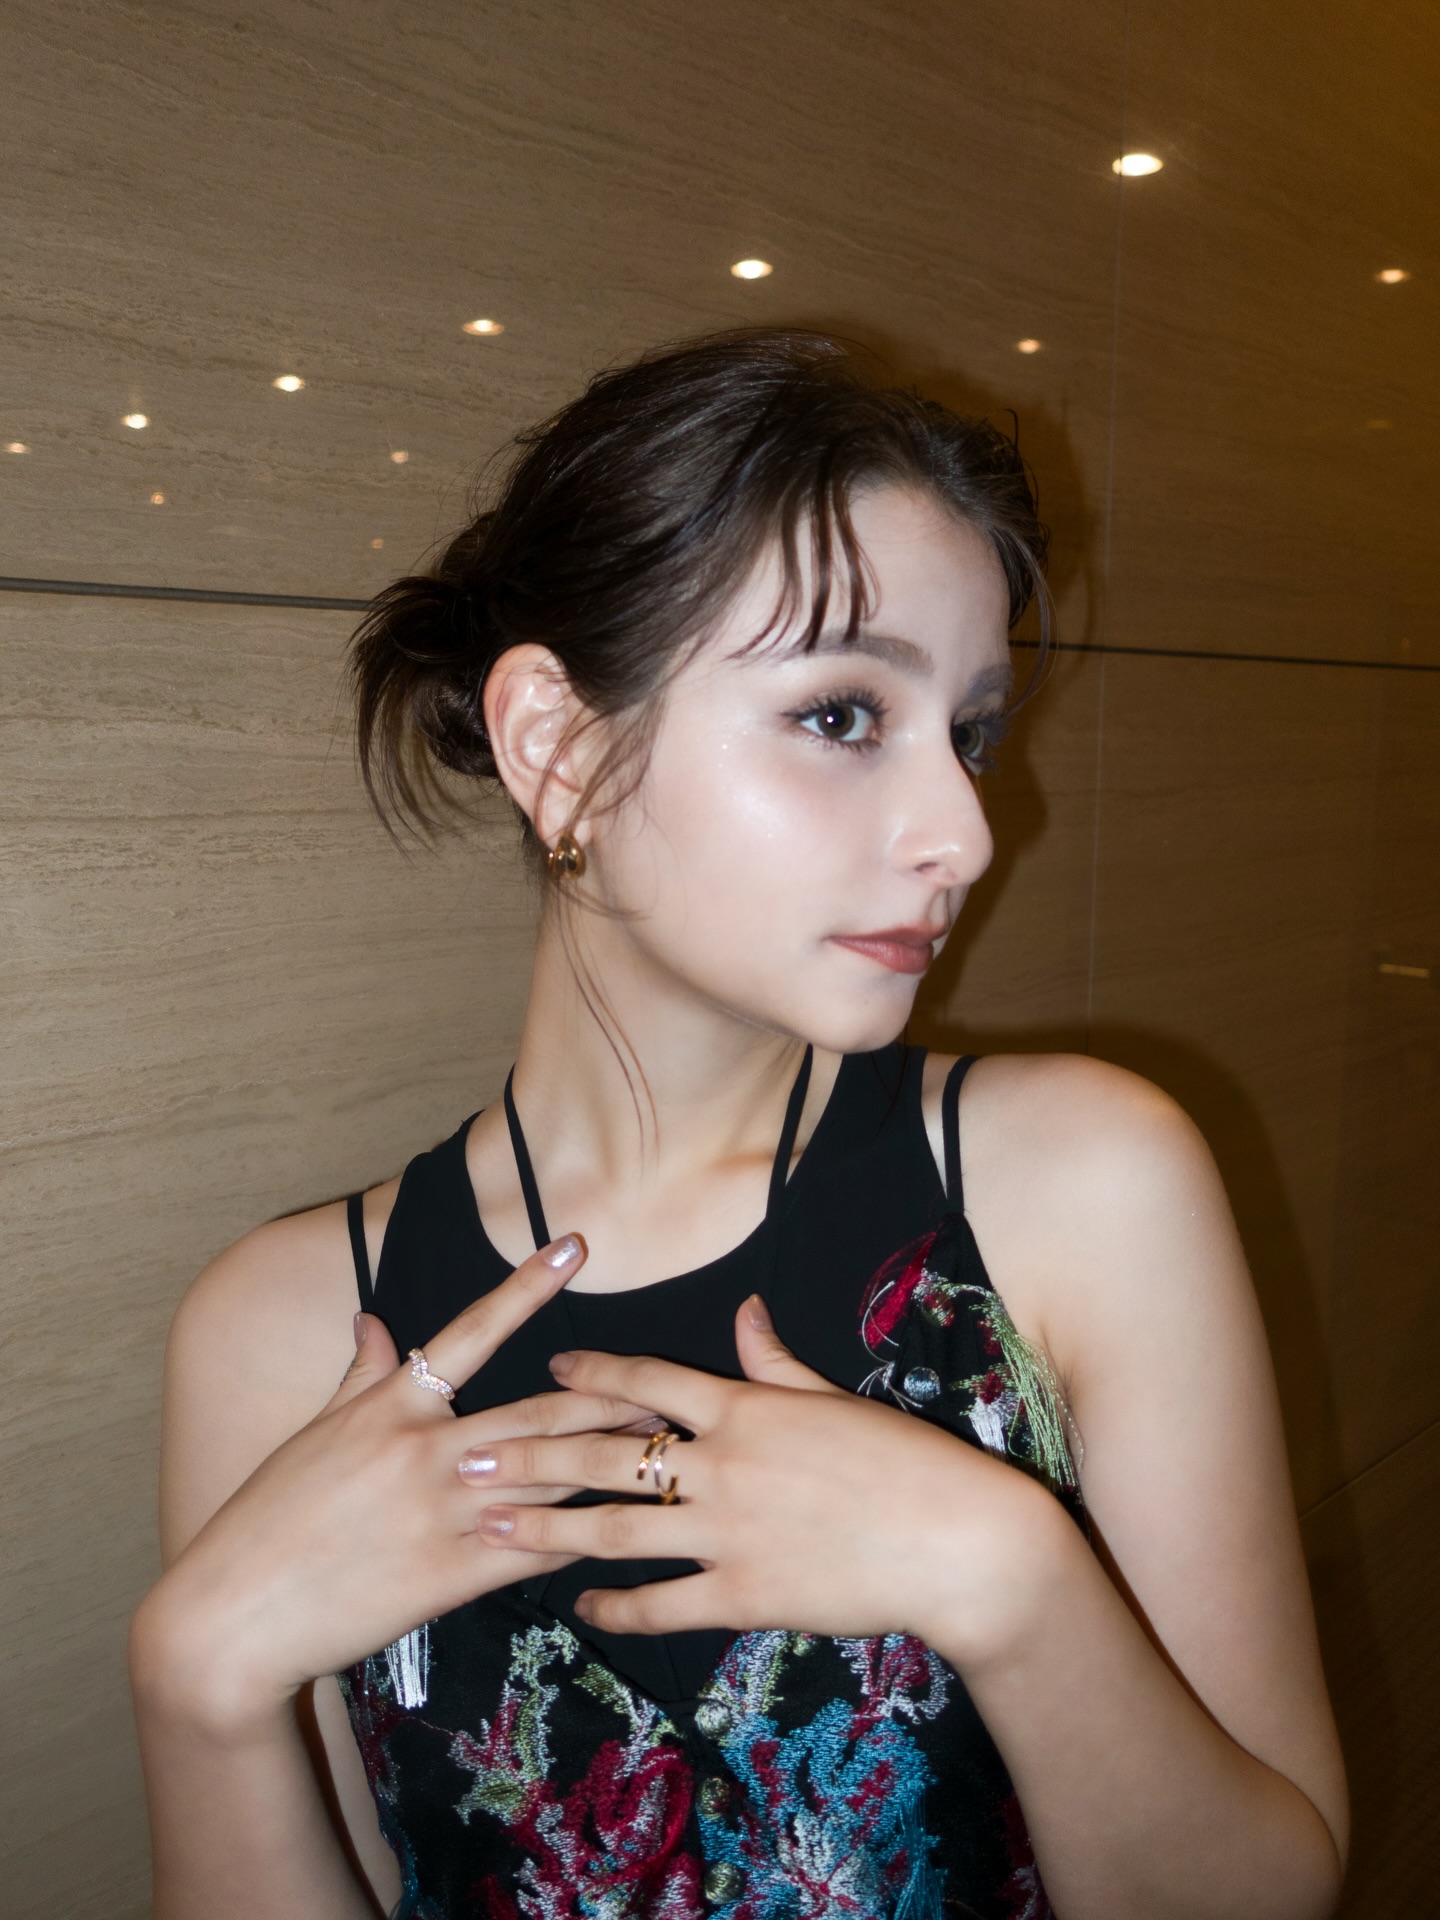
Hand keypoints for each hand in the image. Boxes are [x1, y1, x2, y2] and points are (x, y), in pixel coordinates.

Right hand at [134, 1234, 655, 1732]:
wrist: (235, 1613)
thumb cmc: (269, 1517)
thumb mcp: (313, 1433)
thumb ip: (359, 1374)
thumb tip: (375, 1318)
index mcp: (391, 1406)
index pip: (471, 1331)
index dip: (526, 1287)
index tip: (574, 1246)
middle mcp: (424, 1449)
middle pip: (538, 1412)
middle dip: (608, 1397)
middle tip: (663, 1381)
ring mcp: (442, 1512)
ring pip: (548, 1477)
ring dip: (611, 1463)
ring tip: (666, 1448)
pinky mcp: (450, 1575)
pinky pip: (533, 1548)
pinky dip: (578, 1536)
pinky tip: (622, 1529)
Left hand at [472, 1294, 1058, 1661]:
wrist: (955, 1542)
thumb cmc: (903, 1461)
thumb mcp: (833, 1398)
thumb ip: (774, 1361)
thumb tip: (744, 1311)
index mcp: (745, 1407)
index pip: (649, 1380)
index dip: (591, 1373)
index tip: (545, 1372)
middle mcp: (722, 1464)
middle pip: (606, 1453)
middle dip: (530, 1454)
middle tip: (466, 1460)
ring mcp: (726, 1532)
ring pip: (614, 1528)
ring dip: (545, 1527)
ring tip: (491, 1527)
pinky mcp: (741, 1595)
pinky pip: (660, 1603)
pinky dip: (613, 1605)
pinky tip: (577, 1604)